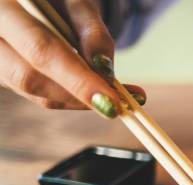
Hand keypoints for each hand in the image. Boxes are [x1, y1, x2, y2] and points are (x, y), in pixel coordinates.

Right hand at [0, 0, 144, 117]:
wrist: (37, 0)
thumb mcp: (77, 1)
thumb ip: (90, 30)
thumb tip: (105, 69)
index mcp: (2, 8)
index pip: (39, 48)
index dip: (76, 78)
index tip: (110, 98)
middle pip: (29, 77)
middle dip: (77, 94)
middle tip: (119, 105)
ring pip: (34, 91)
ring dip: (79, 100)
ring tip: (119, 98)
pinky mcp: (6, 75)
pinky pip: (39, 94)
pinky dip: (73, 98)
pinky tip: (100, 94)